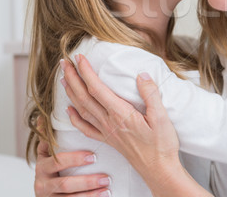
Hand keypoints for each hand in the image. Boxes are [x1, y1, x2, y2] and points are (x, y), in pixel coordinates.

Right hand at [34, 135, 109, 196]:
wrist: (46, 191)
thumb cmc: (52, 166)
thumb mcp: (47, 152)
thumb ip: (48, 137)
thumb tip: (42, 116)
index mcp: (42, 165)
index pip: (57, 162)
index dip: (74, 159)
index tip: (93, 157)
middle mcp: (42, 182)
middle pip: (64, 183)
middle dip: (86, 181)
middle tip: (105, 177)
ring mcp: (48, 196)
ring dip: (90, 193)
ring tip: (107, 187)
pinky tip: (103, 196)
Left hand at [61, 57, 179, 171]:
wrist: (159, 170)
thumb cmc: (162, 145)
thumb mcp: (162, 117)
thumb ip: (151, 94)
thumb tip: (142, 75)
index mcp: (121, 114)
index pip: (97, 89)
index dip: (86, 72)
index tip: (79, 57)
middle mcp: (109, 122)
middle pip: (84, 97)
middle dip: (73, 78)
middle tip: (64, 62)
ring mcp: (106, 132)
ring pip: (82, 109)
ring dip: (70, 93)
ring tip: (64, 79)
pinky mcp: (108, 140)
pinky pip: (85, 128)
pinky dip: (74, 117)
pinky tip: (70, 110)